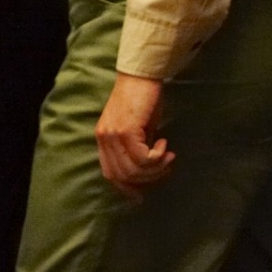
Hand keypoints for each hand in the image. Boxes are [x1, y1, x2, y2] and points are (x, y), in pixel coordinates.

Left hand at [95, 71, 174, 201]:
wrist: (142, 75)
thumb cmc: (143, 99)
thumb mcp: (138, 129)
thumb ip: (136, 148)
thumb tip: (147, 172)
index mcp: (103, 138)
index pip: (110, 174)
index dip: (127, 188)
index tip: (144, 196)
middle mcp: (104, 138)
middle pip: (123, 176)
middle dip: (149, 178)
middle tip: (166, 166)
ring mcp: (112, 134)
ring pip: (134, 170)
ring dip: (156, 168)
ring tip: (167, 155)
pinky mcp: (125, 130)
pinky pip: (143, 158)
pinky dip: (158, 156)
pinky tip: (165, 143)